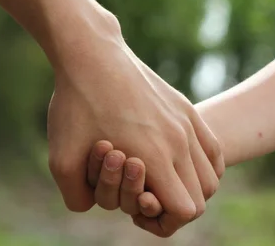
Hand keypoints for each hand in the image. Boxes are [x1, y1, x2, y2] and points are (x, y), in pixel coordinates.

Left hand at [47, 31, 223, 236]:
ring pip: (212, 174)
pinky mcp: (185, 107)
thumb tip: (96, 206)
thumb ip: (79, 198)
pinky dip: (203, 165)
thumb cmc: (75, 105)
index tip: (139, 212)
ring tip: (162, 181)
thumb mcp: (61, 159)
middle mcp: (180, 140)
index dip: (163, 222)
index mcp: (155, 156)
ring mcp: (187, 122)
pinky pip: (213, 148)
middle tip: (146, 198)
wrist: (92, 54)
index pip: (185, 210)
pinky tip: (178, 161)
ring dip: (191, 187)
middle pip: (201, 196)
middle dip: (176, 208)